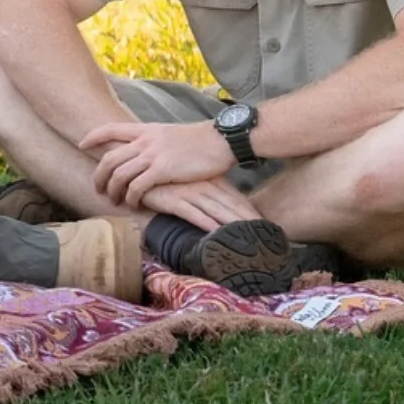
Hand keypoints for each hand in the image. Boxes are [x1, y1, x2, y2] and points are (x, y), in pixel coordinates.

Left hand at [80, 120, 233, 207]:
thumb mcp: (169, 133)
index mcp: (145, 129)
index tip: (82, 144)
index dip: (93, 137)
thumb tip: (143, 148)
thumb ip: (153, 139)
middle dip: (99, 175)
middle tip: (97, 188)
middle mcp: (144, 141)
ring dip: (112, 190)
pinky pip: (137, 187)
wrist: (220, 139)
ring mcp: (152, 155)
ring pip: (119, 175)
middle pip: (109, 158)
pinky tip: (133, 204)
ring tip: (113, 200)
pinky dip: (131, 198)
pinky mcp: (162, 170)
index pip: (110, 129)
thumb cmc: (199, 140)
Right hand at [139, 179, 261, 231]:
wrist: (135, 163)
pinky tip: (218, 234)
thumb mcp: (187, 180)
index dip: (251, 212)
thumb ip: (204, 190)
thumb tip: (221, 206)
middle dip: (249, 221)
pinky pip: (194, 214)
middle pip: (232, 205)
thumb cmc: (163, 175)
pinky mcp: (173, 199)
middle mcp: (203, 184)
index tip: (268, 226)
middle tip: (268, 237)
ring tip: (250, 239)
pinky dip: (207, 224)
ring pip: (217, 211)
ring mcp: (189, 191)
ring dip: (233, 225)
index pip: (236, 197)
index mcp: (209, 179)